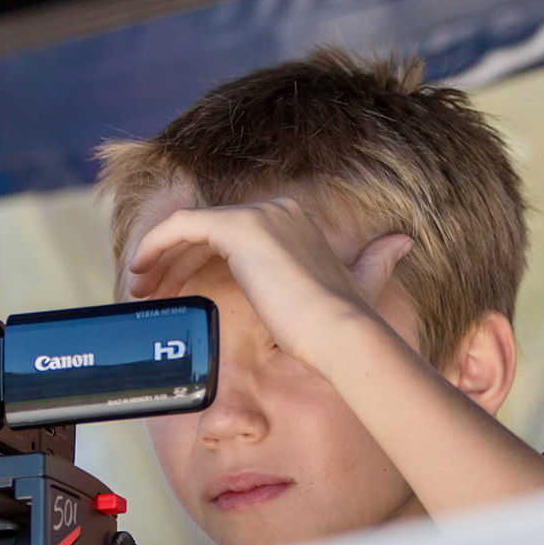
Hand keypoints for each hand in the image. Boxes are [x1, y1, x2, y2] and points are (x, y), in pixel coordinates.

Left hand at [126, 198, 412, 370]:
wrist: (341, 334)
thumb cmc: (347, 324)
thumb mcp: (363, 285)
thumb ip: (376, 263)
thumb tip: (403, 244)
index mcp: (298, 221)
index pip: (234, 234)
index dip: (201, 260)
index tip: (180, 291)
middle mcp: (279, 210)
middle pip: (209, 230)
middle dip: (175, 259)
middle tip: (151, 291)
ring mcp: (258, 217)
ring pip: (190, 228)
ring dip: (160, 257)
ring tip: (140, 289)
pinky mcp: (238, 229)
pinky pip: (181, 226)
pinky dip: (156, 245)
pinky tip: (139, 270)